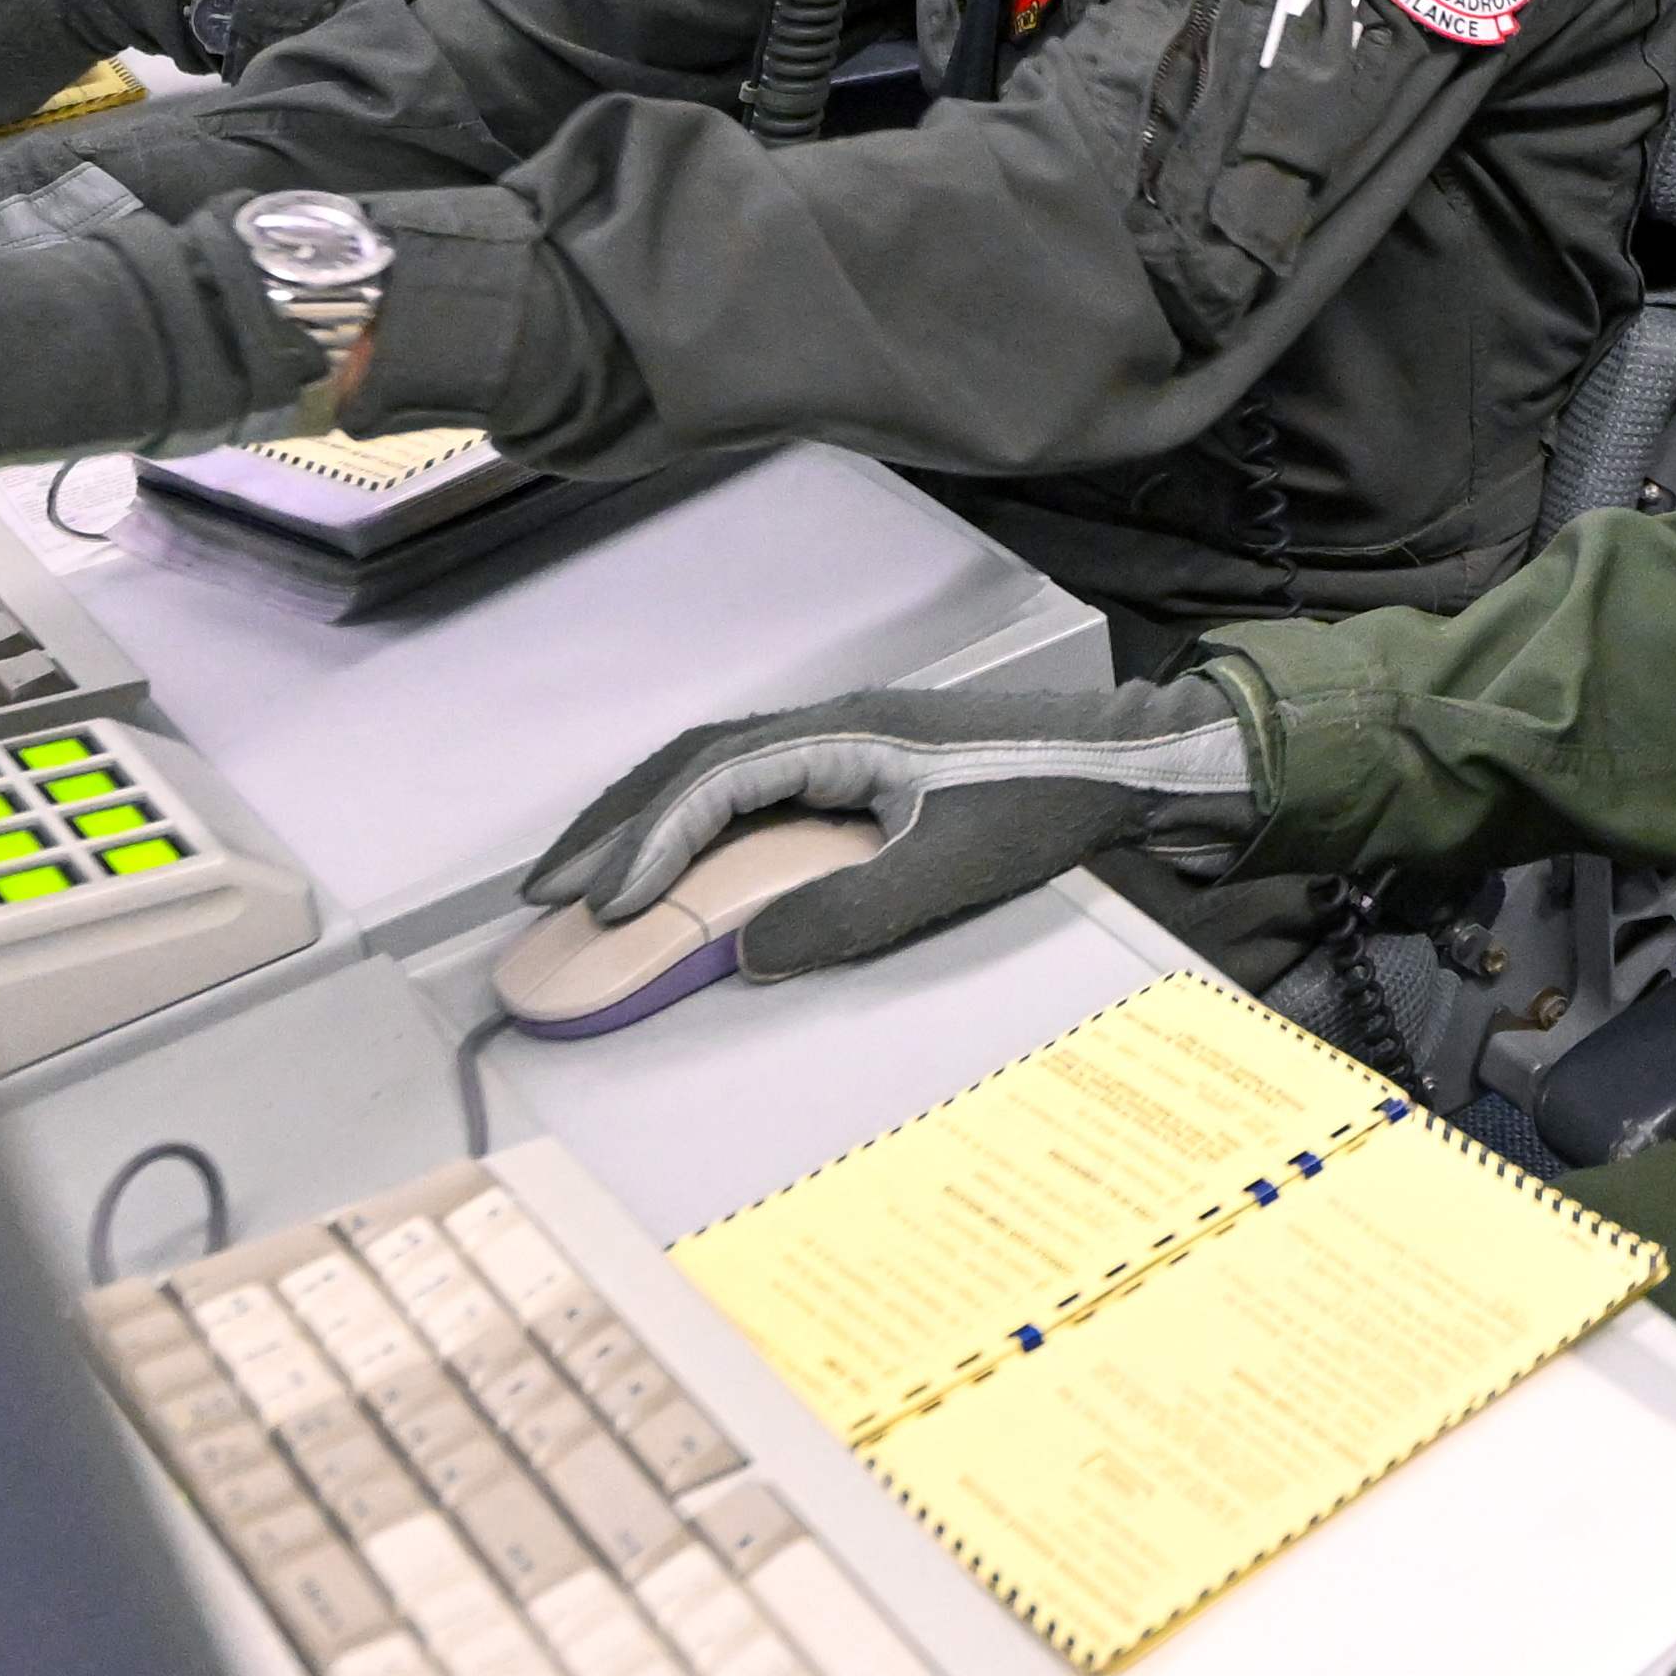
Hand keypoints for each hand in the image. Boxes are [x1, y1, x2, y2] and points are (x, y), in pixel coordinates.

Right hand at [522, 676, 1258, 976]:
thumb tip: (746, 954)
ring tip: (587, 880)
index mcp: (844, 734)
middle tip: (545, 891)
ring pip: (716, 766)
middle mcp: (832, 721)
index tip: (603, 906)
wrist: (1130, 763)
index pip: (715, 781)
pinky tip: (681, 862)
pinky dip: (699, 818)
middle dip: (614, 824)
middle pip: (692, 761)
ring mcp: (847, 735)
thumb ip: (848, 912)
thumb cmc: (1048, 805)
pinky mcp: (865, 759)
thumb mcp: (951, 871)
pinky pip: (753, 779)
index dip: (650, 842)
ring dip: (647, 818)